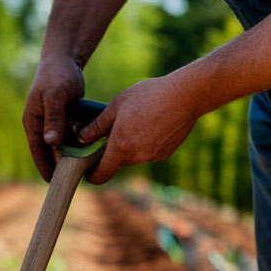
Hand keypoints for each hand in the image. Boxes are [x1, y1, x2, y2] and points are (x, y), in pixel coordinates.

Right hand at [22, 54, 84, 180]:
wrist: (64, 61)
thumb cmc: (57, 77)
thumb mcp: (55, 97)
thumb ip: (54, 119)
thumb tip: (51, 142)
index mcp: (32, 122)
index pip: (37, 149)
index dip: (44, 166)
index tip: (52, 181)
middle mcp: (40, 125)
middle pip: (48, 151)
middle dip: (56, 166)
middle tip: (67, 183)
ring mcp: (52, 123)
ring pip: (60, 145)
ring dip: (69, 157)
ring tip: (79, 173)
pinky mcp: (63, 119)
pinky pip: (69, 136)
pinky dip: (77, 145)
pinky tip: (88, 154)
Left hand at [77, 74, 205, 184]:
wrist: (187, 94)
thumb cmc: (148, 95)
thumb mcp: (116, 105)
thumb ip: (97, 125)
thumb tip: (84, 137)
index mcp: (121, 146)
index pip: (102, 174)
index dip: (92, 175)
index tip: (88, 172)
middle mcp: (137, 157)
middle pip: (118, 160)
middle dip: (114, 149)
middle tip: (116, 128)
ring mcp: (153, 156)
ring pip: (134, 155)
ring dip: (131, 144)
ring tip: (138, 120)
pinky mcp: (166, 153)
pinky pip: (148, 152)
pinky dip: (146, 143)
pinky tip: (153, 123)